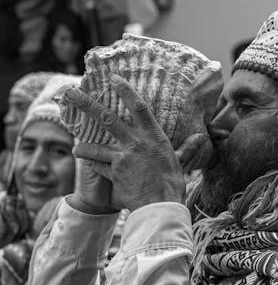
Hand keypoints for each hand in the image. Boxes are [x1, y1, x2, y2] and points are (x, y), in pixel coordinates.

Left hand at [66, 75, 194, 211]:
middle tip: (71, 93)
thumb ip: (187, 147)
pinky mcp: (114, 174)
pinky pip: (98, 166)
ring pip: (95, 146)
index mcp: (153, 136)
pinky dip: (93, 166)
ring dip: (82, 146)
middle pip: (107, 118)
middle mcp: (136, 143)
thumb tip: (200, 138)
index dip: (125, 91)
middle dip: (87, 104)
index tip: (113, 79)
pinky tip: (87, 165)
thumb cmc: (172, 183)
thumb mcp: (180, 161)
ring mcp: (123, 158)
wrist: (161, 205)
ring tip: (75, 148)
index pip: (139, 107)